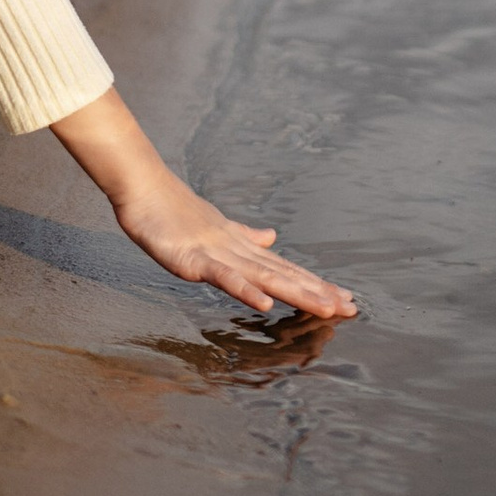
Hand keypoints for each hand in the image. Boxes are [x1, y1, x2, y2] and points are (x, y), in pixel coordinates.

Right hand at [112, 172, 357, 320]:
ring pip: (264, 276)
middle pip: (284, 274)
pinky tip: (265, 304)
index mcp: (242, 247)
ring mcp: (218, 254)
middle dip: (319, 293)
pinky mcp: (194, 259)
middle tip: (352, 309)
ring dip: (297, 292)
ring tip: (327, 307)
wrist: (144, 186)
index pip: (285, 268)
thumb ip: (245, 235)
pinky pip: (224, 277)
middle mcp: (238, 250)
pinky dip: (245, 290)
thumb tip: (272, 237)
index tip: (345, 300)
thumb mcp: (216, 227)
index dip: (316, 284)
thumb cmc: (174, 210)